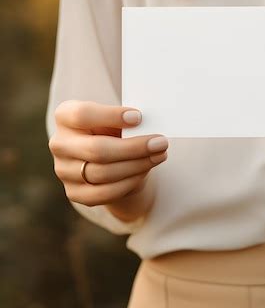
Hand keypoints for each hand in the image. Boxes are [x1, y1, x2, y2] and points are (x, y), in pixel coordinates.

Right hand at [48, 100, 167, 206]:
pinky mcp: (74, 193)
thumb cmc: (114, 131)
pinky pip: (104, 193)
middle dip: (134, 147)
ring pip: (103, 173)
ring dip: (137, 166)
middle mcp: (59, 144)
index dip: (111, 116)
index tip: (139, 117)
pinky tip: (144, 172)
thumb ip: (126, 120)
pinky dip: (128, 183)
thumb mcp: (116, 120)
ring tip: (159, 156)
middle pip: (97, 149)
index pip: (82, 115)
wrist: (107, 160)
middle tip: (161, 143)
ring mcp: (63, 171)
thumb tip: (150, 126)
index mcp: (65, 116)